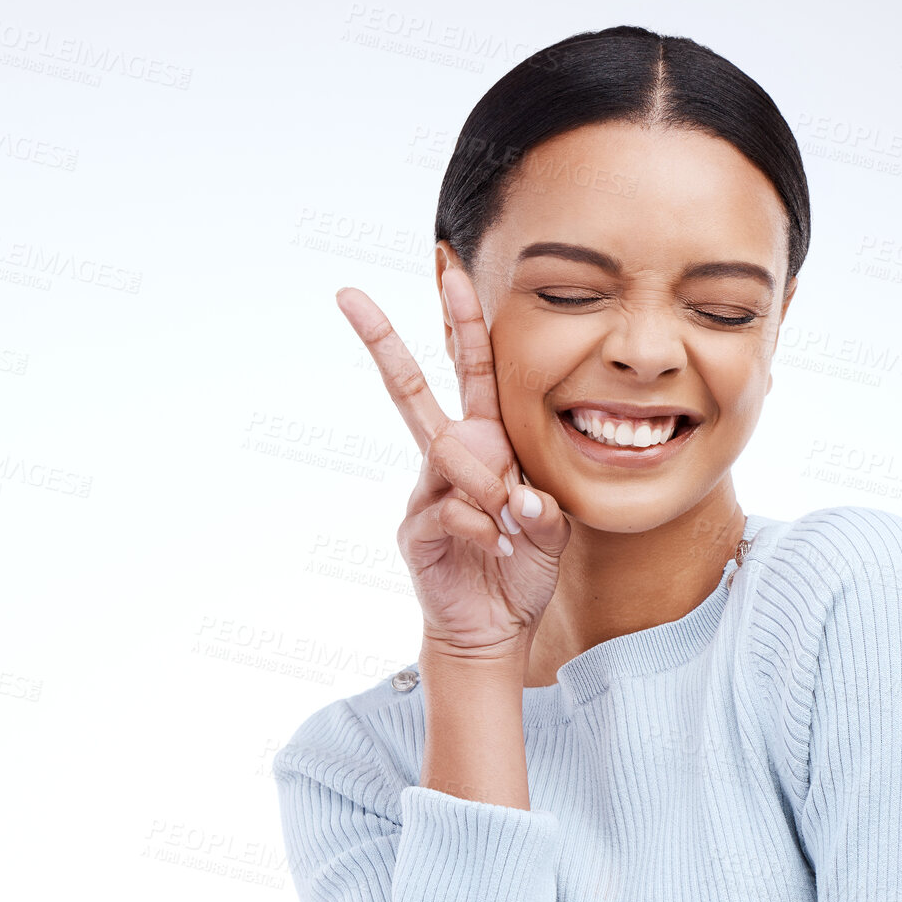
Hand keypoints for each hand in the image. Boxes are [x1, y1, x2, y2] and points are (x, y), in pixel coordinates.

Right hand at [337, 268, 571, 658]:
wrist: (494, 629)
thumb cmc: (521, 570)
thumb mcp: (551, 531)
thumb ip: (540, 507)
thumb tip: (515, 497)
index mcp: (486, 446)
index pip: (472, 375)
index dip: (461, 325)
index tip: (451, 272)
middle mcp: (447, 462)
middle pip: (411, 392)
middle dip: (385, 341)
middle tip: (350, 295)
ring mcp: (425, 494)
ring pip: (450, 457)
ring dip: (491, 487)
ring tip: (513, 526)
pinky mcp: (415, 531)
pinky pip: (451, 511)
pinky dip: (484, 529)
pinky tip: (499, 549)